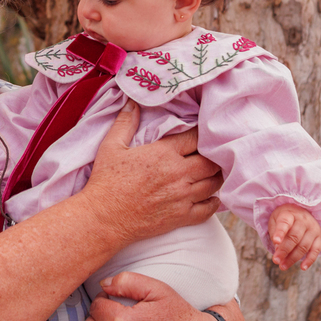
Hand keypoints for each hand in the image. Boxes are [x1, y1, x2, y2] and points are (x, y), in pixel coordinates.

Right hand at [81, 101, 222, 246]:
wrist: (104, 218)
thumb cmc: (106, 182)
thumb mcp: (111, 147)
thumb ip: (125, 123)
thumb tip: (131, 103)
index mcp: (164, 153)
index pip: (195, 137)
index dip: (200, 134)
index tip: (199, 135)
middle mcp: (178, 174)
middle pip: (211, 161)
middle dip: (213, 156)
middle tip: (210, 154)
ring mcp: (182, 196)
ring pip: (213, 184)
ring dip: (215, 177)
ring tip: (212, 173)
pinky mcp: (181, 217)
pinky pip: (208, 209)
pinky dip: (214, 202)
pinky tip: (212, 198)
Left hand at [268, 204, 320, 269]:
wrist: (300, 211)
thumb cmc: (284, 219)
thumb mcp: (275, 221)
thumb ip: (275, 234)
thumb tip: (278, 250)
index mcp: (289, 214)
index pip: (285, 223)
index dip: (280, 232)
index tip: (275, 241)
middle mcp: (303, 220)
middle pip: (294, 237)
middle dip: (284, 251)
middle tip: (276, 261)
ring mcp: (313, 229)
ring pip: (304, 246)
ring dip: (293, 258)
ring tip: (283, 266)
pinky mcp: (319, 237)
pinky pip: (316, 250)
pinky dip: (310, 260)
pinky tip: (303, 267)